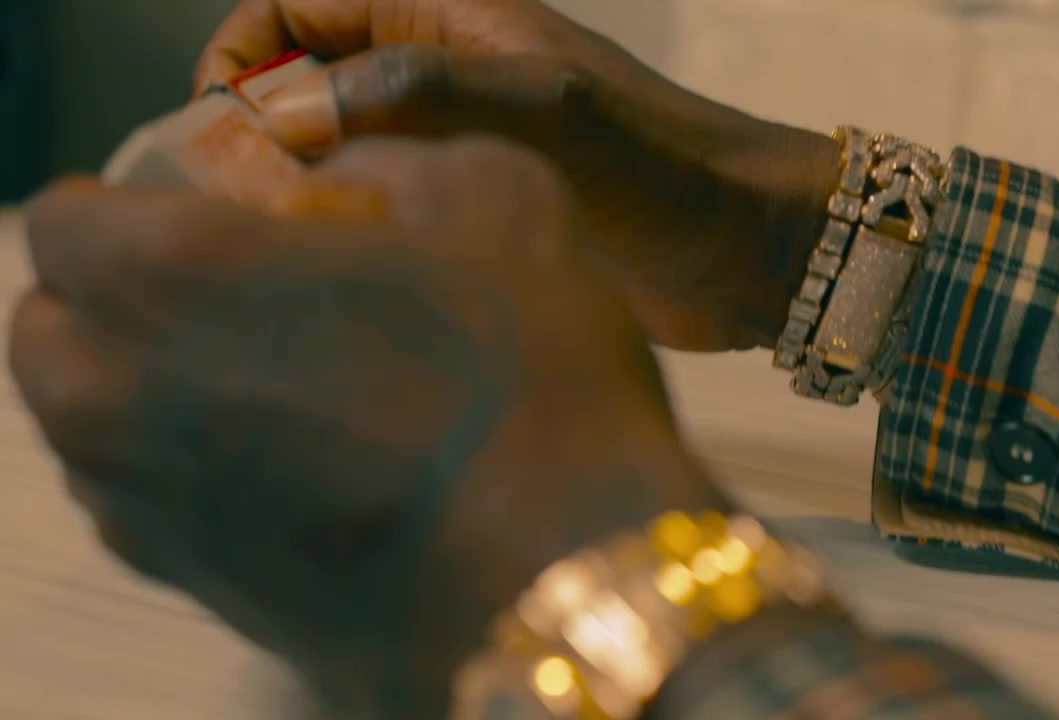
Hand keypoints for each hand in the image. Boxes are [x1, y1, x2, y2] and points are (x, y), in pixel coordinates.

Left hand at [11, 137, 725, 717]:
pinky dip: (199, 472)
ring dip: (157, 390)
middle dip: (124, 305)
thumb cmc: (534, 381)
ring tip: (282, 386)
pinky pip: (156, 505)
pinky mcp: (196, 589)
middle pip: (56, 330)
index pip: (67, 216)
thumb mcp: (493, 195)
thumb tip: (343, 197)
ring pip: (95, 426)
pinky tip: (308, 463)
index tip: (211, 221)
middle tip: (237, 302)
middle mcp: (120, 397)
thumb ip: (386, 167)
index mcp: (167, 274)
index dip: (138, 210)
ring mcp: (148, 510)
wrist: (569, 578)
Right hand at [197, 0, 840, 351]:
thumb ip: (413, 88)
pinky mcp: (477, 206)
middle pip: (306, 76)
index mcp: (449, 12)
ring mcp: (458, 141)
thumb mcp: (541, 108)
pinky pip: (386, 201)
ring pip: (342, 146)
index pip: (296, 3)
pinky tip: (345, 278)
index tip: (223, 135)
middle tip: (247, 208)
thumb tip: (282, 113)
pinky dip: (350, 230)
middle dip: (260, 128)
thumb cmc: (660, 168)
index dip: (243, 57)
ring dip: (301, 187)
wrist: (748, 246)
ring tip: (286, 250)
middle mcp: (443, 68)